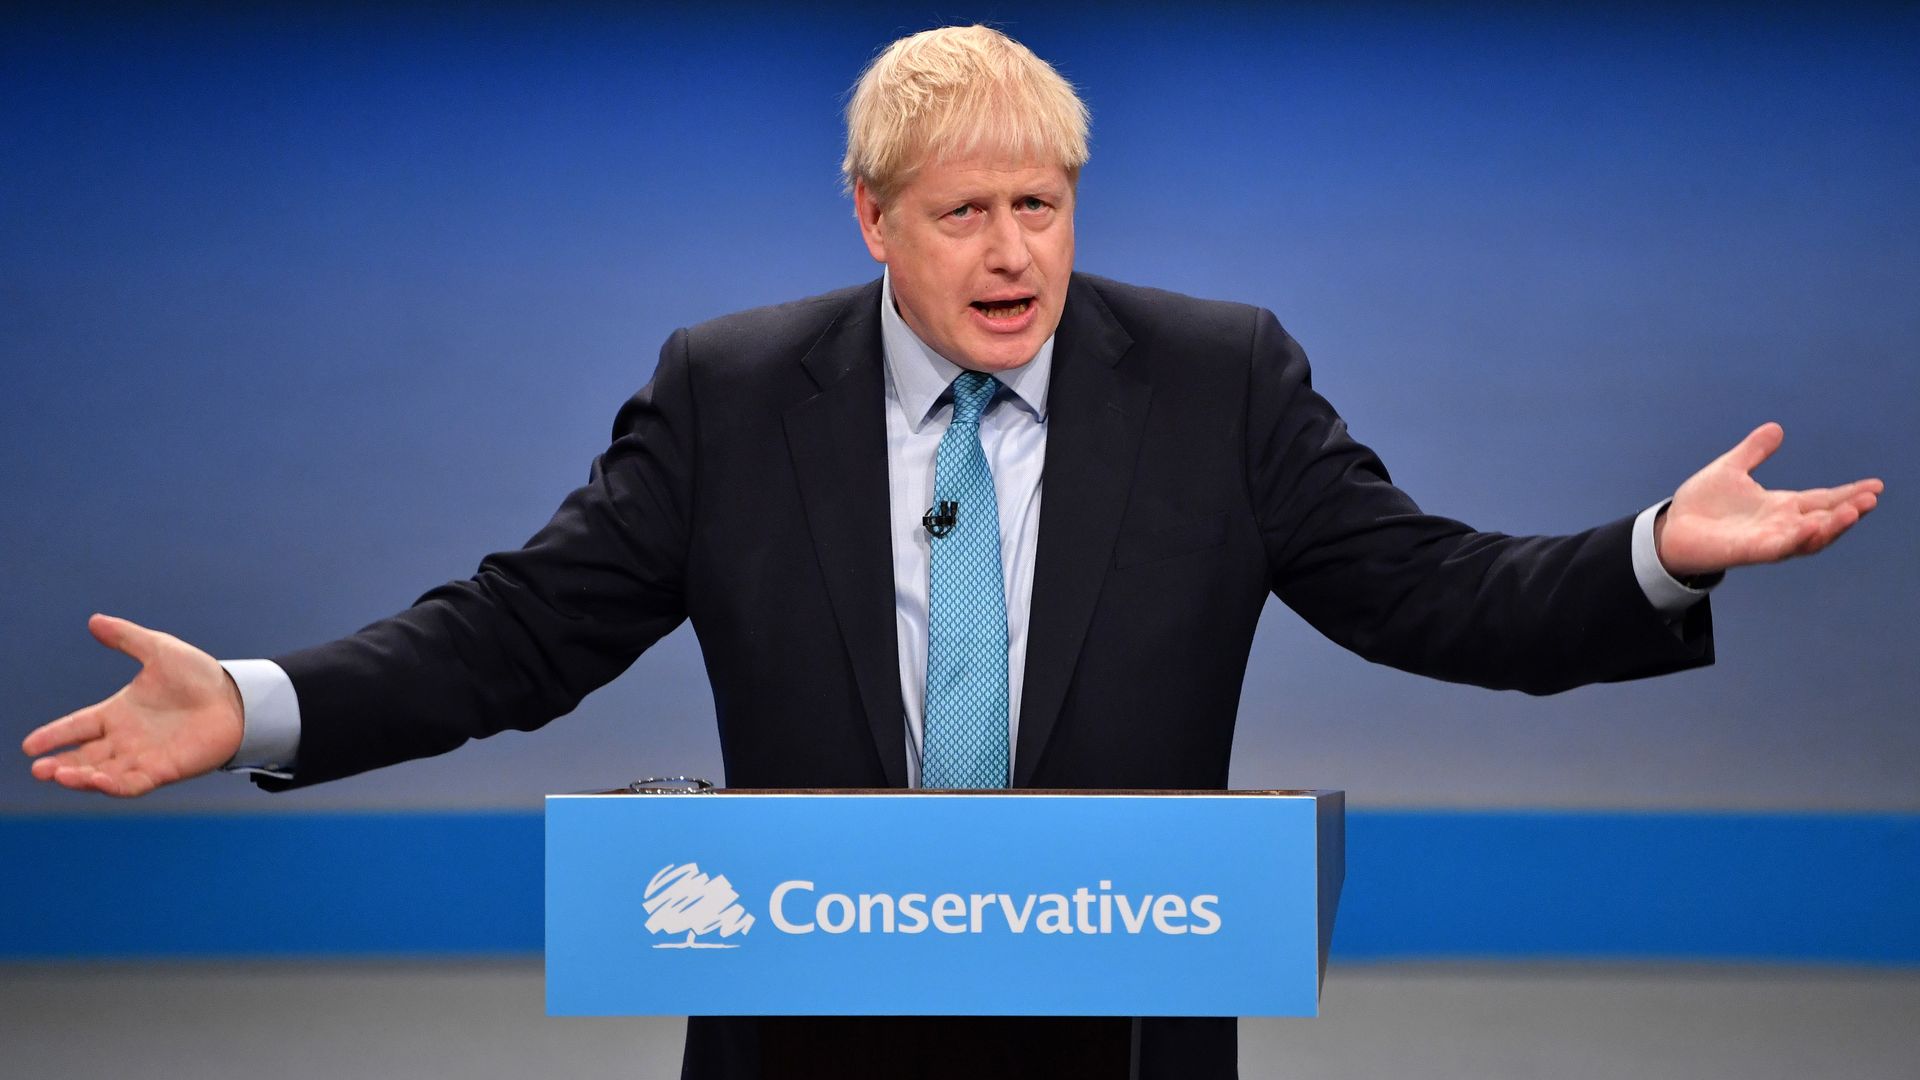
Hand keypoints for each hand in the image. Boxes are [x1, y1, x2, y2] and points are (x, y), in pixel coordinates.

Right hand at [21, 615, 245, 796]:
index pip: (78, 726)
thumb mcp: (159, 650)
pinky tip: (97, 781)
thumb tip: (94, 620)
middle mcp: (125, 739)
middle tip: (39, 768)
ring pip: (102, 773)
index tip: (29, 746)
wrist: (238, 697)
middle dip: (59, 764)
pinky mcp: (163, 770)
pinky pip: (132, 783)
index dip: (54, 736)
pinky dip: (113, 785)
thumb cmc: (199, 675)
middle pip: (84, 756)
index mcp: (118, 712)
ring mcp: (143, 756)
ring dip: (80, 777)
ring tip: (59, 775)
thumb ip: (127, 638)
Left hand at [1655, 422, 1882, 578]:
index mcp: (1781, 506)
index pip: (1822, 499)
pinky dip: (1796, 539)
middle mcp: (1781, 526)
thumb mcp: (1731, 469)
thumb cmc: (1702, 504)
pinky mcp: (1749, 552)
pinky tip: (1811, 528)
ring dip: (1832, 527)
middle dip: (1849, 512)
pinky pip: (1778, 548)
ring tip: (1853, 512)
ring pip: (1809, 538)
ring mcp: (1767, 540)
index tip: (1876, 485)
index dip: (1849, 494)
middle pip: (1824, 520)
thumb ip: (1754, 451)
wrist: (1672, 528)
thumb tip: (1776, 428)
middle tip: (1871, 499)